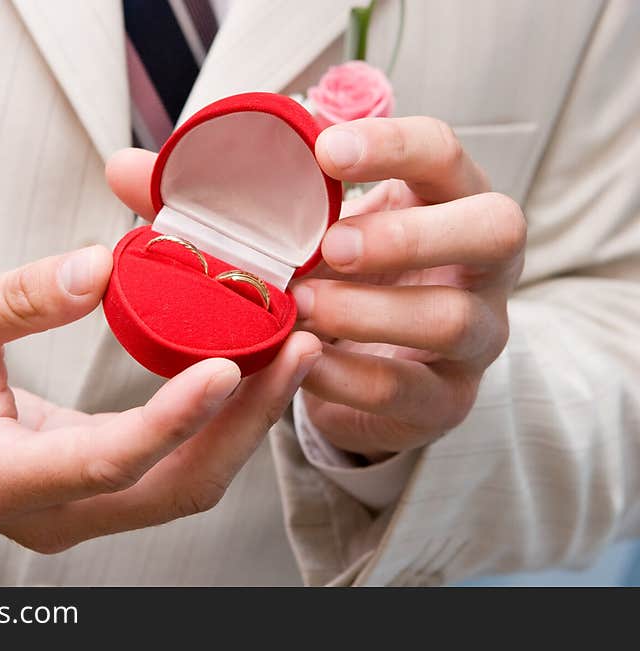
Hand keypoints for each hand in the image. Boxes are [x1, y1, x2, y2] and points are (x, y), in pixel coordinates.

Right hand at [0, 245, 320, 552]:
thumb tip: (100, 267)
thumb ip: (17, 299)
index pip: (104, 462)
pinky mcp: (96, 490)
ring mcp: (79, 508)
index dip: (172, 420)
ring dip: (243, 424)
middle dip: (243, 423)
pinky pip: (174, 468)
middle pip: (174, 486)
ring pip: (185, 484)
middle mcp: (52, 512)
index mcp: (0, 478)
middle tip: (298, 347)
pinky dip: (218, 424)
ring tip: (291, 352)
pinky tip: (248, 371)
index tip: (228, 365)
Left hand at [291, 117, 525, 459]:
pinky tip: (302, 360)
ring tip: (304, 305)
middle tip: (333, 246)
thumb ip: (320, 203)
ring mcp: (481, 337)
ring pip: (451, 319)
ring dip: (367, 311)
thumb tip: (260, 158)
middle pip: (495, 230)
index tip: (325, 151)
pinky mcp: (449, 399)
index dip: (392, 146)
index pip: (446, 156)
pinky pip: (405, 389)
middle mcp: (488, 268)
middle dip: (408, 235)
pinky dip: (344, 376)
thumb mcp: (348, 231)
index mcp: (458, 203)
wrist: (372, 371)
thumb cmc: (361, 280)